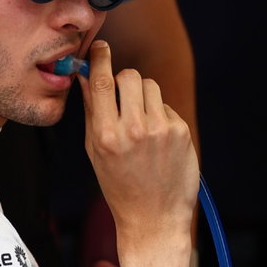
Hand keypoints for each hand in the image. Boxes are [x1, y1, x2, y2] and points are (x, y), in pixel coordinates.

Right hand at [80, 40, 198, 266]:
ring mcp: (160, 130)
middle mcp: (134, 129)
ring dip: (144, 96)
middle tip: (124, 98)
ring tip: (142, 123)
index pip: (103, 82)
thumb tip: (85, 77)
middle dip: (125, 81)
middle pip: (129, 77)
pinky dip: (161, 116)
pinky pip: (167, 107)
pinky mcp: (181, 132)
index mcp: (106, 134)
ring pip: (150, 87)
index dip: (101, 59)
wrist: (153, 218)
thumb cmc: (120, 186)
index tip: (101, 47)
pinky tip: (158, 141)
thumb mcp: (95, 152)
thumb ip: (91, 112)